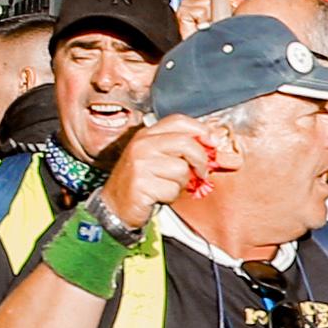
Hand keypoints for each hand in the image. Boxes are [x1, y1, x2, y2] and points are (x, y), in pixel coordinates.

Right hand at [94, 120, 231, 225]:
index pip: (178, 121)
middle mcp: (142, 145)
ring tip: (167, 185)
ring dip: (181, 183)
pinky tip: (158, 195)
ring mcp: (140, 163)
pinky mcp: (141, 183)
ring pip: (181, 170)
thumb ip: (180, 148)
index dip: (200, 130)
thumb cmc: (141, 182)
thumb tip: (211, 143)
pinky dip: (171, 196)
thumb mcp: (157, 157)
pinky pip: (172, 189)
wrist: (115, 206)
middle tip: (201, 172)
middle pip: (185, 143)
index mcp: (147, 135)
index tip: (212, 142)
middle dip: (200, 160)